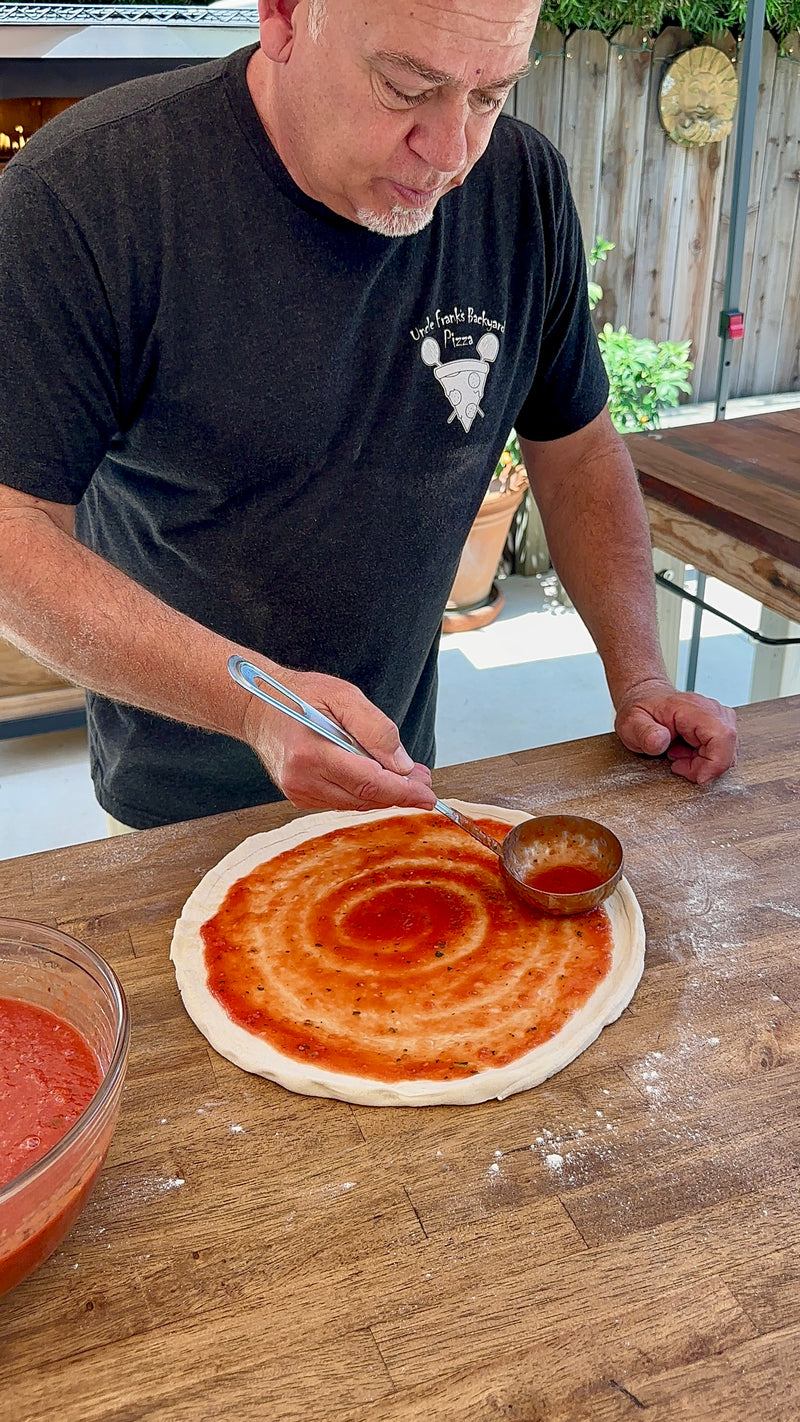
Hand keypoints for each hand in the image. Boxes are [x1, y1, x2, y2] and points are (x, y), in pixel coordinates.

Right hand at [240, 665, 435, 811]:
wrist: (259, 708)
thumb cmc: (300, 696)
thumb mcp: (344, 696)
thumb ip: (375, 730)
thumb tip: (401, 765)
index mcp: (311, 753)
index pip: (368, 783)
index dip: (403, 792)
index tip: (428, 795)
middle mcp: (302, 779)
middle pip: (365, 798)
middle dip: (400, 793)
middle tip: (425, 782)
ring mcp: (299, 792)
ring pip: (356, 803)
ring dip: (386, 794)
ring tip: (407, 777)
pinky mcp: (300, 797)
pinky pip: (343, 801)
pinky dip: (365, 793)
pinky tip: (378, 778)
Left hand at [614, 679, 737, 784]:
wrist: (645, 698)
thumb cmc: (641, 709)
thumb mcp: (632, 723)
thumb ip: (644, 733)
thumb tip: (659, 741)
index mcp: (692, 708)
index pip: (722, 735)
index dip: (716, 762)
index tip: (698, 777)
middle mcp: (711, 710)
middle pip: (727, 748)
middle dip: (706, 767)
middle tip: (678, 765)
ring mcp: (717, 717)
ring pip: (727, 752)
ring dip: (704, 764)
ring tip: (678, 756)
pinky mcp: (717, 726)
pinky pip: (721, 751)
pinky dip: (704, 760)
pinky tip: (685, 754)